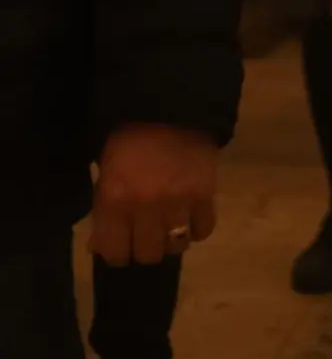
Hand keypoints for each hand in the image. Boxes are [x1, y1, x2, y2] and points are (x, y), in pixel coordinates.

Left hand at [93, 125, 217, 266]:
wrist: (169, 104)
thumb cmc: (128, 138)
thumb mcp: (105, 172)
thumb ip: (102, 210)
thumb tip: (99, 247)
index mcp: (114, 200)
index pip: (115, 254)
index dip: (118, 251)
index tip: (122, 242)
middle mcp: (145, 207)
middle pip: (148, 254)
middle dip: (145, 246)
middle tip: (146, 231)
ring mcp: (178, 201)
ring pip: (176, 246)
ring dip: (171, 238)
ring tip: (170, 222)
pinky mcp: (205, 193)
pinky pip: (203, 229)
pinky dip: (197, 227)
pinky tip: (190, 215)